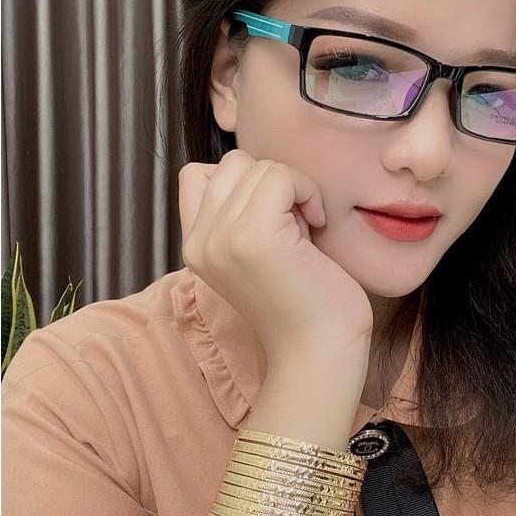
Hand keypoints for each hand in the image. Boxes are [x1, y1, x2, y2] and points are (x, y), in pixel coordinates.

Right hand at [178, 150, 373, 366]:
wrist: (320, 352)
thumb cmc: (305, 301)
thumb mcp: (259, 250)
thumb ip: (243, 213)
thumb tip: (260, 168)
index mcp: (195, 246)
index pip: (198, 174)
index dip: (243, 181)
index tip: (274, 216)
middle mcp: (200, 241)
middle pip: (233, 163)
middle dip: (273, 183)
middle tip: (295, 226)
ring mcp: (222, 238)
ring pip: (259, 166)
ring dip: (294, 189)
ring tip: (304, 232)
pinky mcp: (254, 237)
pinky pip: (281, 176)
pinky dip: (308, 191)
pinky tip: (317, 226)